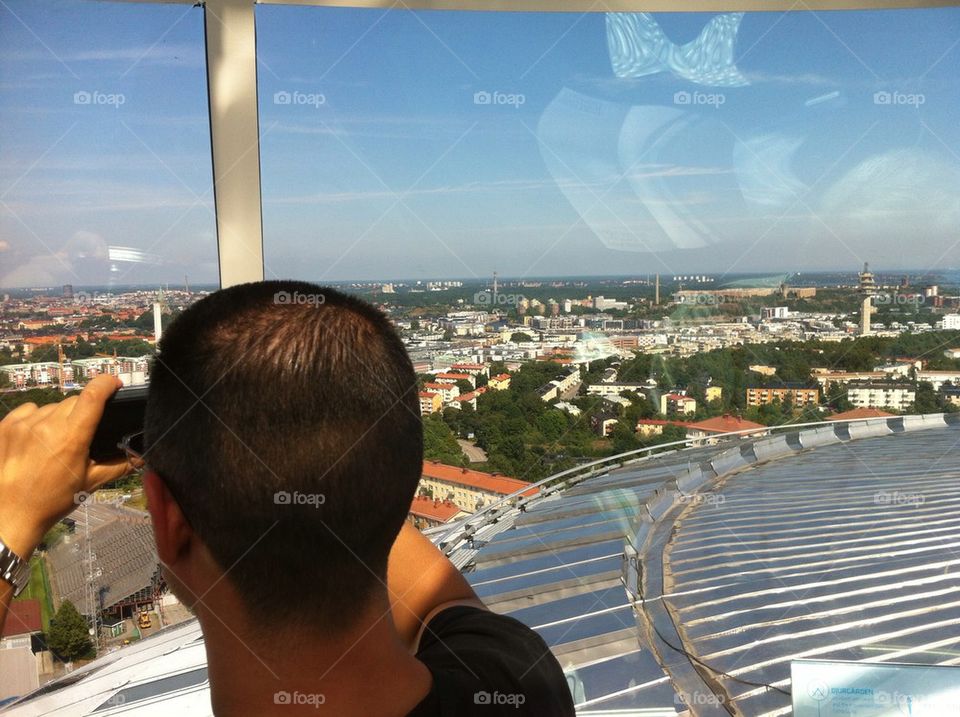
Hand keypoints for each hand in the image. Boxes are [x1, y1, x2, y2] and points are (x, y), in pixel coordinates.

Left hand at [0, 375, 132, 557]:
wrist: (8, 515)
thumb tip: (142, 456)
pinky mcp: (5, 426)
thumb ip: (119, 465)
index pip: (93, 395)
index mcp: (71, 437)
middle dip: (82, 412)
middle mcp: (46, 425)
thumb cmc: (51, 501)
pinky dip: (36, 420)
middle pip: (74, 402)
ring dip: (58, 418)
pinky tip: (35, 439)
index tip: (114, 383)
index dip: (107, 383)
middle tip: (80, 434)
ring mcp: (23, 424)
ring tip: (53, 443)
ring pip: (51, 407)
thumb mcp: (90, 483)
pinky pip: (29, 411)